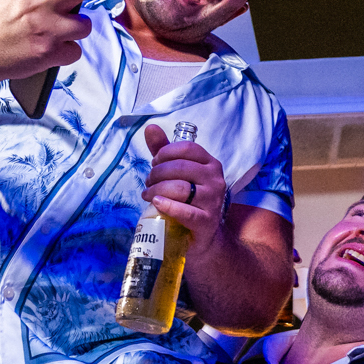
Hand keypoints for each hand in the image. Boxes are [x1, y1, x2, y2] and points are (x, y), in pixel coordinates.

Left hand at [142, 124, 227, 256]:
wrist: (203, 236)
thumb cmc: (188, 200)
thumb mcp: (177, 173)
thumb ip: (164, 150)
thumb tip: (150, 127)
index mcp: (211, 164)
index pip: (187, 148)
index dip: (165, 153)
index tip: (154, 163)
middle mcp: (216, 180)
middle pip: (180, 168)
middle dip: (157, 173)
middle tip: (148, 182)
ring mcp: (213, 202)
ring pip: (180, 188)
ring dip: (157, 189)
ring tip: (147, 194)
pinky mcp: (206, 222)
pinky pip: (185, 211)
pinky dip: (167, 205)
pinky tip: (156, 203)